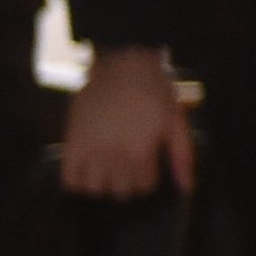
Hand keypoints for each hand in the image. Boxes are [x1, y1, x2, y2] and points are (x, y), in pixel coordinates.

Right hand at [59, 48, 194, 197]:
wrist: (122, 65)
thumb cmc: (154, 92)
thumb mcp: (175, 122)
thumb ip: (182, 157)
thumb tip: (187, 189)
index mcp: (141, 151)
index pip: (143, 187)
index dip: (147, 177)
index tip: (146, 164)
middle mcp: (114, 154)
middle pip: (120, 191)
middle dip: (127, 182)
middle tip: (128, 165)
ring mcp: (91, 149)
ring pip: (95, 189)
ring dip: (103, 182)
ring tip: (109, 168)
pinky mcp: (72, 141)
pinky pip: (69, 178)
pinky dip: (78, 180)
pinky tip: (88, 168)